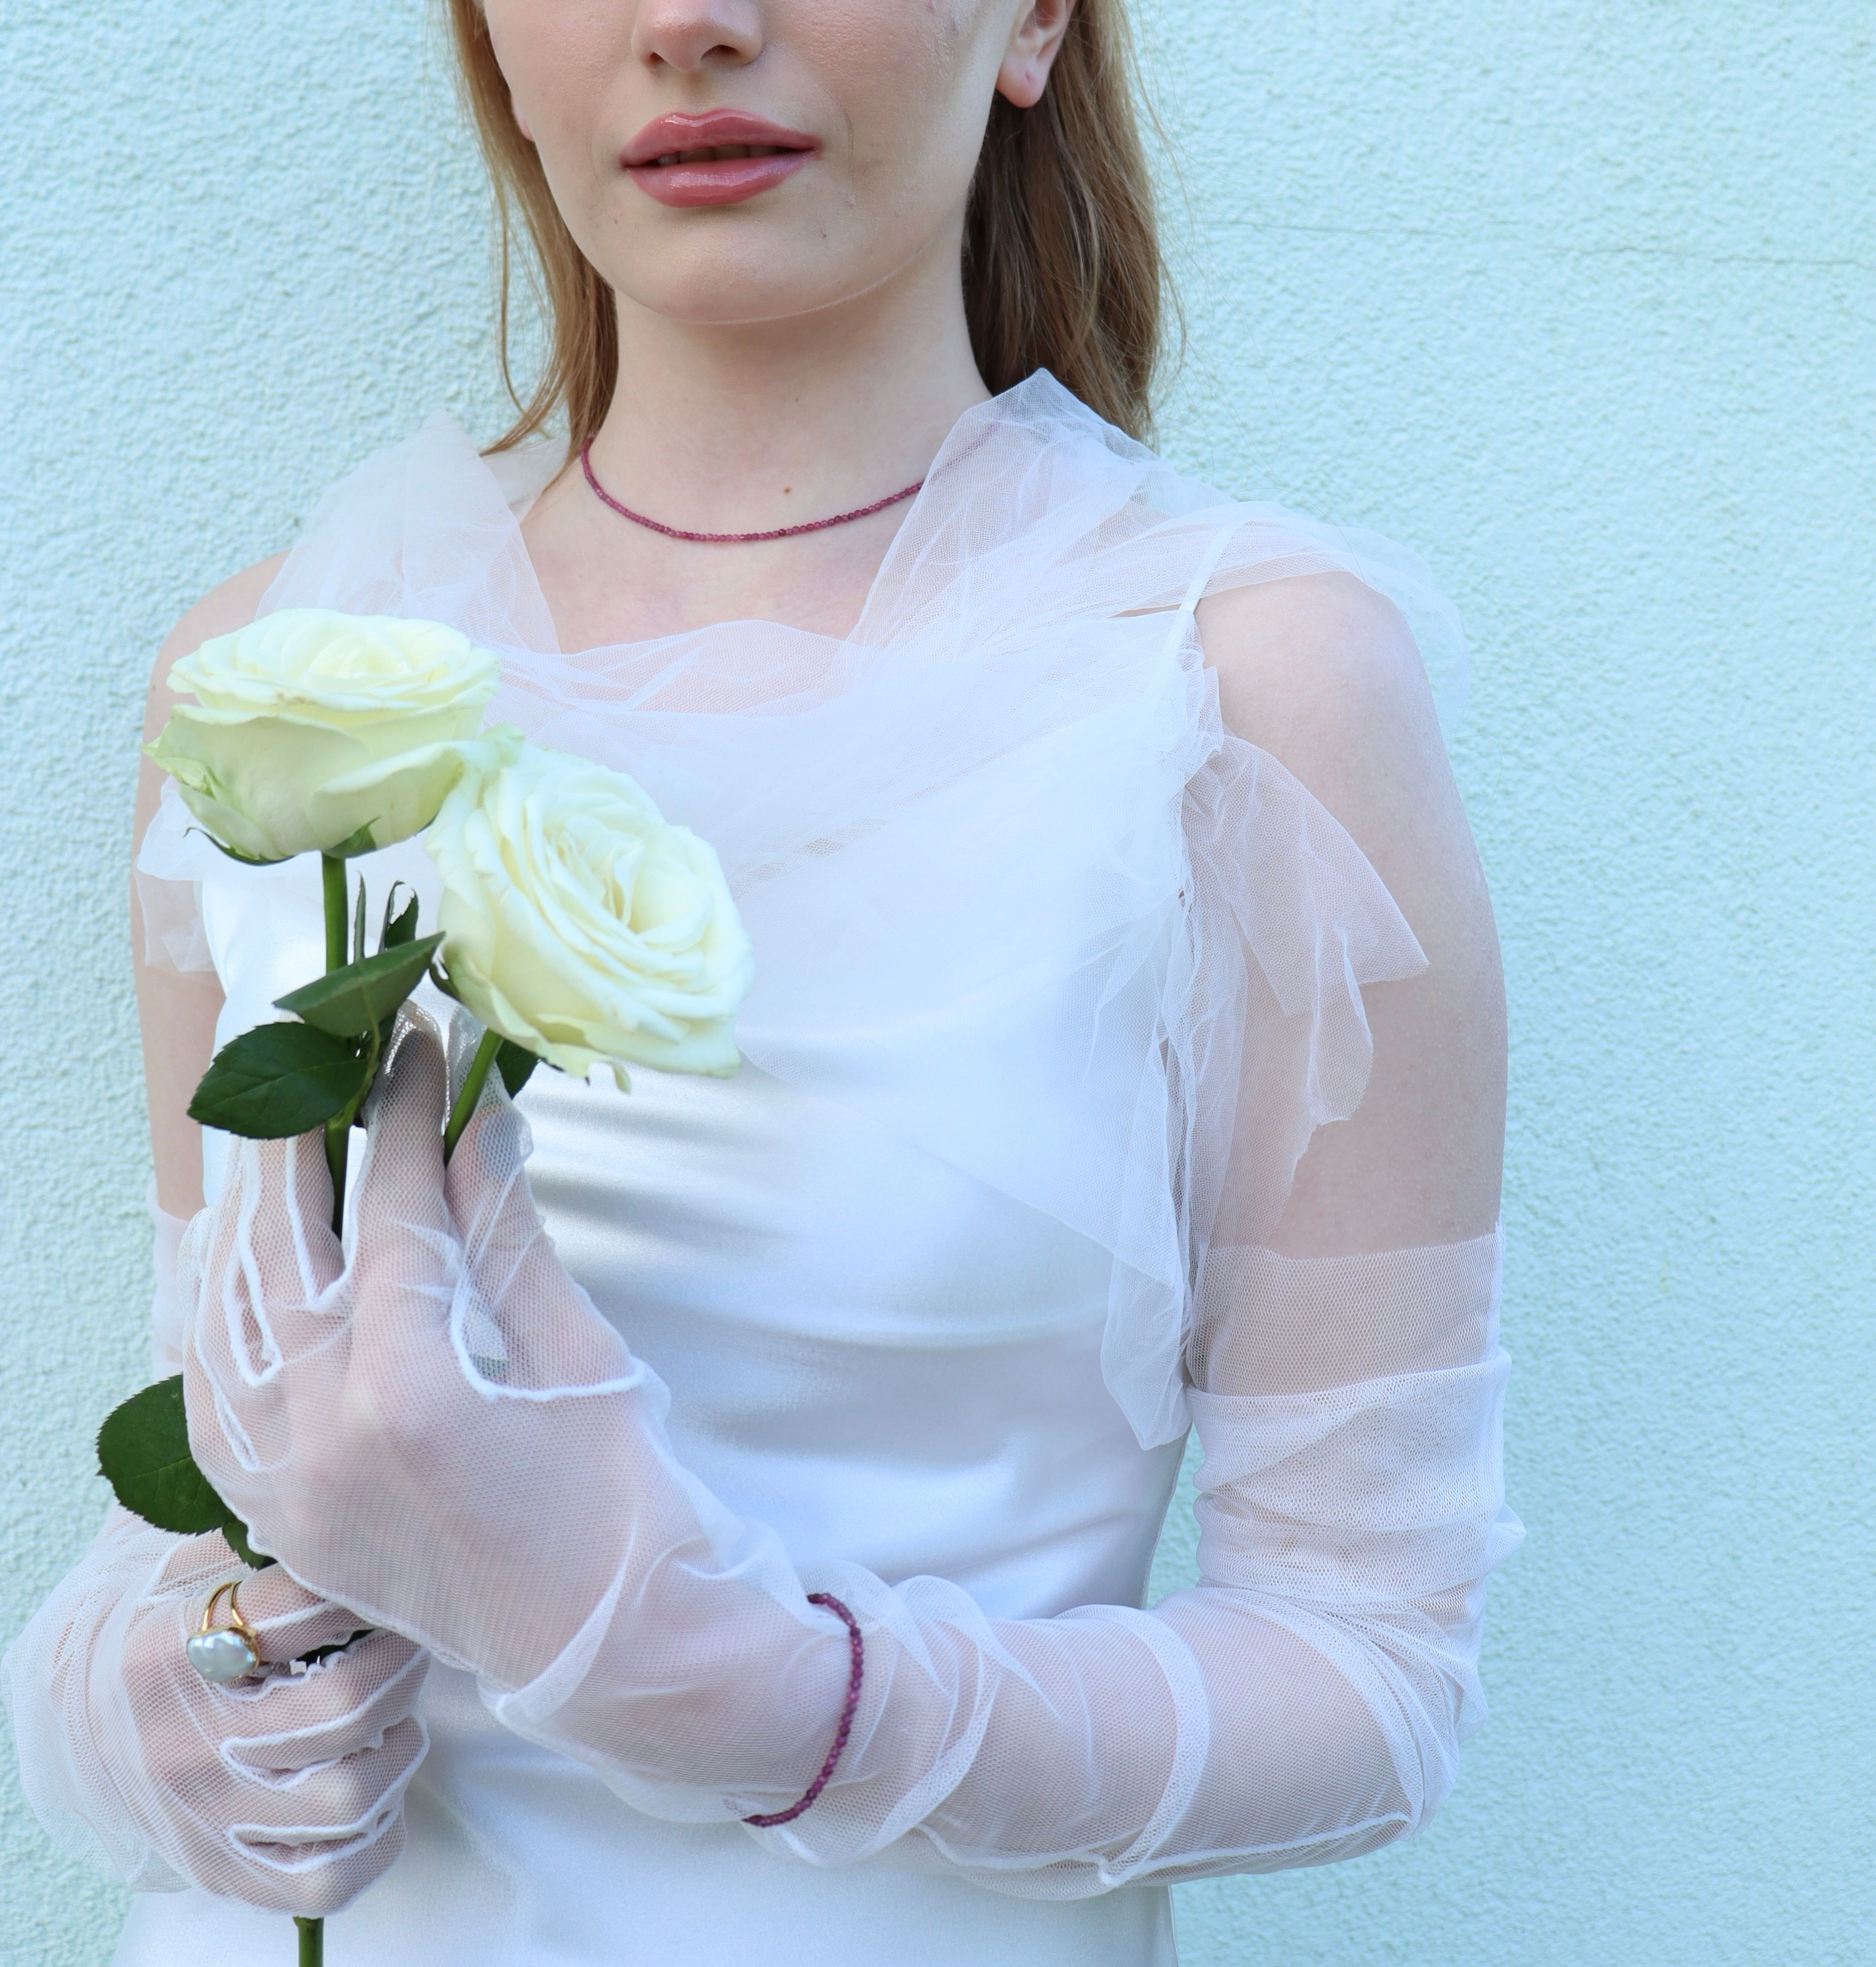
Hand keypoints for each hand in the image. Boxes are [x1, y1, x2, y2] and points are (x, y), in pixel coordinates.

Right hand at [111, 1525, 424, 1914]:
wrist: (72, 1703)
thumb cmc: (153, 1605)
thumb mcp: (179, 1544)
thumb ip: (248, 1510)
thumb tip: (329, 1468)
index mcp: (170, 1646)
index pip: (310, 1604)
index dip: (370, 1581)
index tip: (387, 1564)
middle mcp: (184, 1739)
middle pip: (348, 1703)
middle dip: (403, 1660)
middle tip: (406, 1635)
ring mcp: (204, 1813)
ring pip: (349, 1796)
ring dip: (399, 1745)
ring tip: (394, 1710)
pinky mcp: (222, 1867)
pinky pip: (326, 1879)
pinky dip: (376, 1837)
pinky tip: (378, 1789)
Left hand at [183, 1011, 659, 1689]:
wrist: (616, 1651)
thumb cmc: (625, 1501)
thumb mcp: (582, 1352)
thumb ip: (509, 1235)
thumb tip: (482, 1117)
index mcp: (416, 1393)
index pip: (390, 1215)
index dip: (405, 1117)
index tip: (416, 1051)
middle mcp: (328, 1441)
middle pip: (282, 1251)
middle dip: (300, 1141)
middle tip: (321, 1063)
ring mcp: (291, 1491)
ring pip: (226, 1323)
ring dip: (245, 1222)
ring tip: (274, 1147)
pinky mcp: (283, 1525)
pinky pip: (212, 1404)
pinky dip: (216, 1324)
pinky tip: (232, 1268)